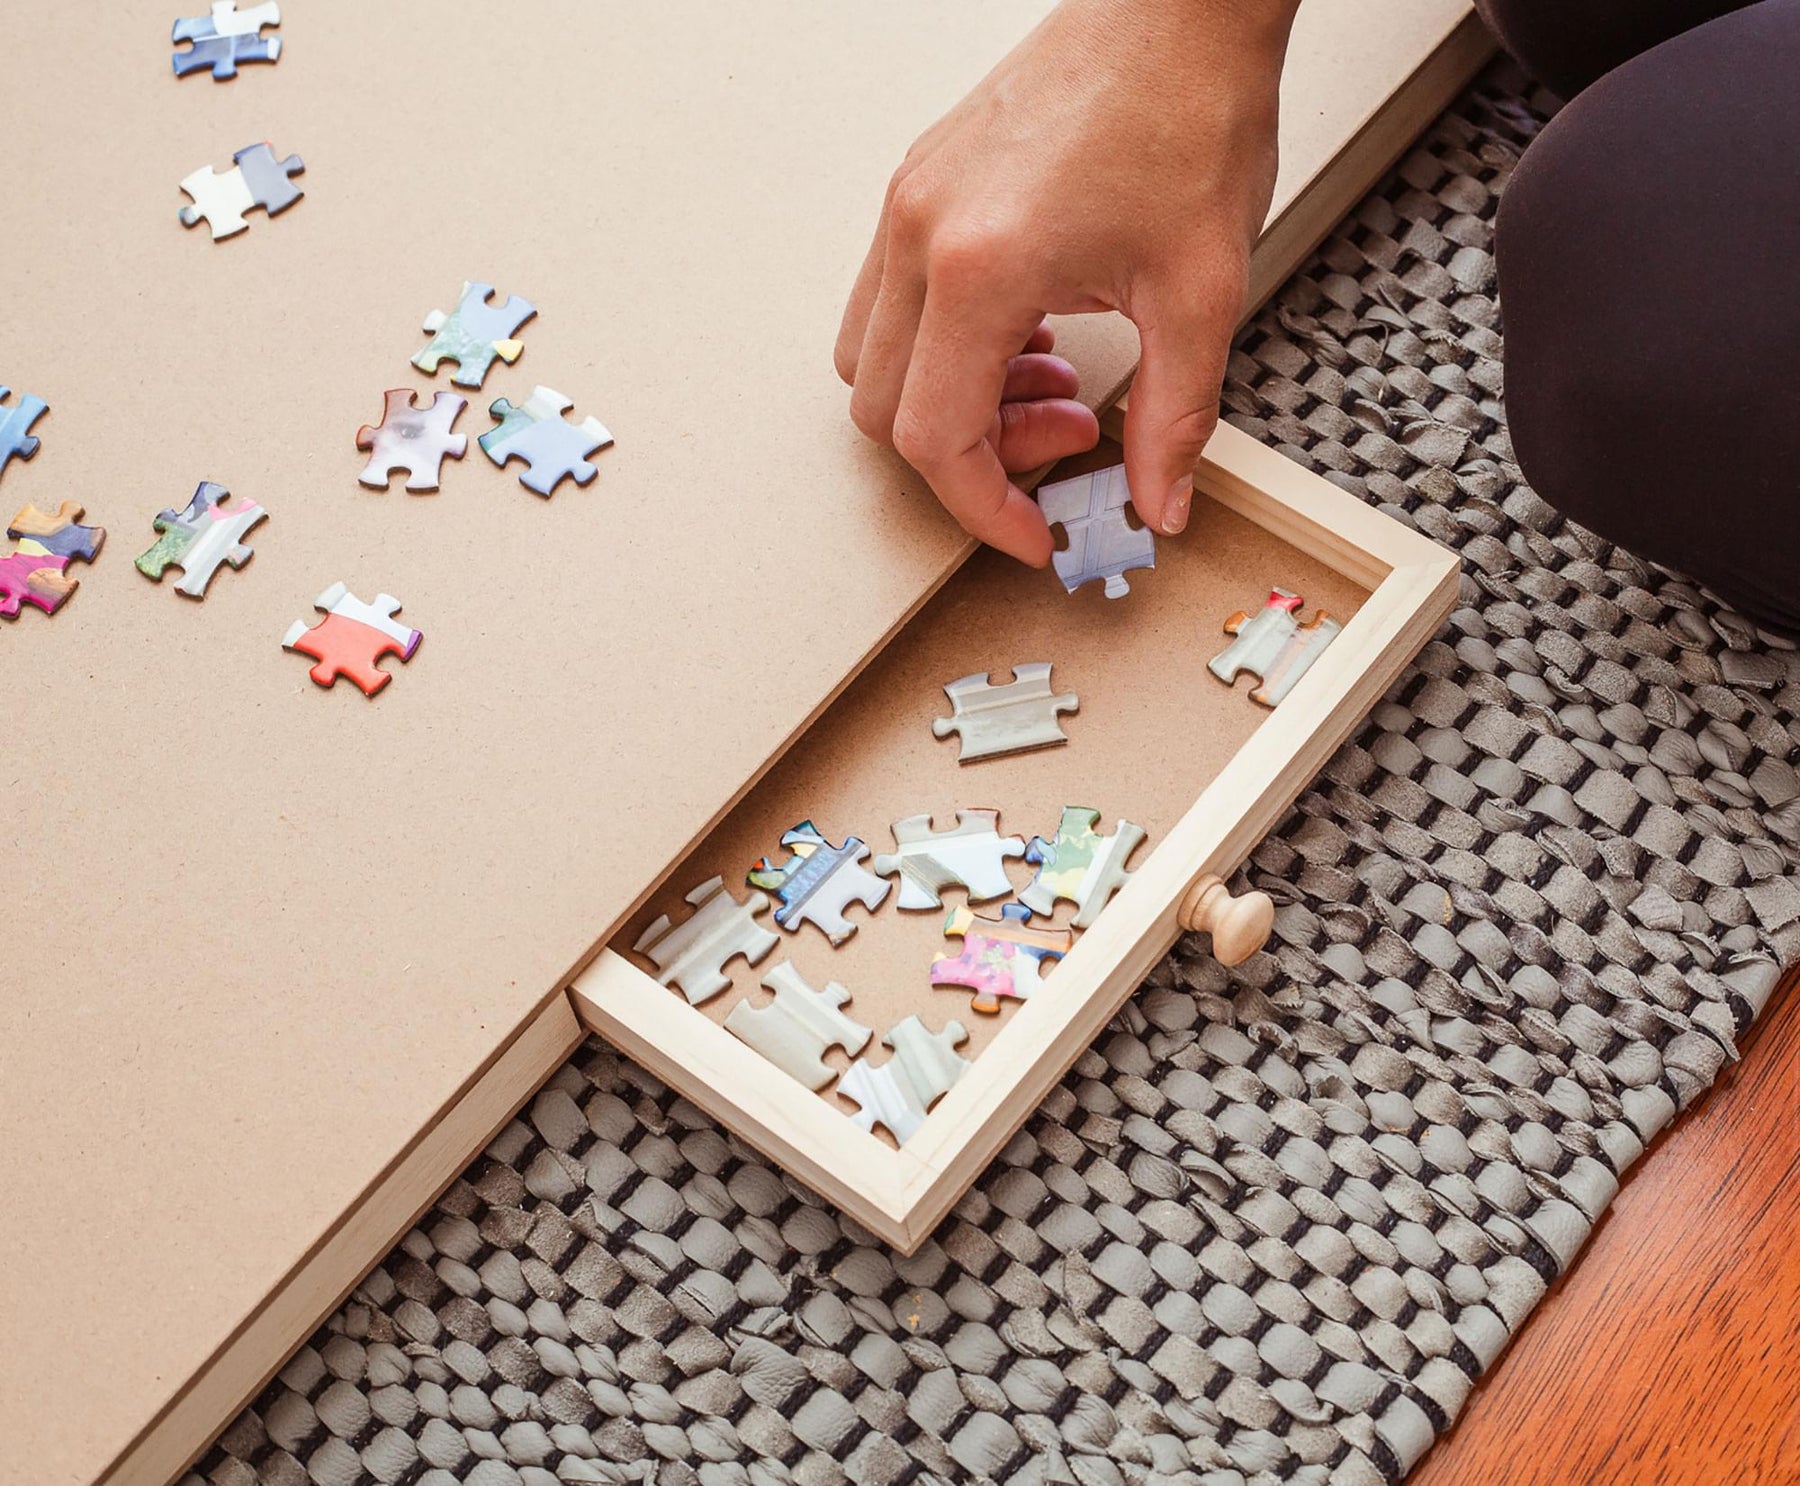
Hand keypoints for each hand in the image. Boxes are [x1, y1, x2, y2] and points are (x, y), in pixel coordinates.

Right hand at [836, 0, 1297, 562]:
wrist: (1176, 7)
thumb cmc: (1186, 113)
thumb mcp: (1202, 291)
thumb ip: (1175, 417)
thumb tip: (1158, 502)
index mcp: (979, 265)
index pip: (934, 438)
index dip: (983, 508)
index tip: (1034, 532)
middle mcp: (920, 233)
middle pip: (886, 410)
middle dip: (971, 456)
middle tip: (1063, 439)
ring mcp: (908, 204)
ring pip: (874, 359)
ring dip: (953, 400)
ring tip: (1050, 378)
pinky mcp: (918, 184)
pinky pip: (892, 301)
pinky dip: (947, 345)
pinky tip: (1028, 327)